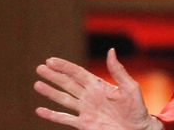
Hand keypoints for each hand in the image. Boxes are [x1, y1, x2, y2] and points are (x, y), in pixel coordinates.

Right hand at [34, 48, 162, 129]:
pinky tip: (40, 110)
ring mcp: (85, 110)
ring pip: (63, 99)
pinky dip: (52, 115)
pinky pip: (65, 119)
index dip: (65, 66)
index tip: (51, 60)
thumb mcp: (130, 87)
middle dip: (53, 76)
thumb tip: (111, 50)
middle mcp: (89, 96)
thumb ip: (118, 71)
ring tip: (37, 84)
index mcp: (99, 86)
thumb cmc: (137, 108)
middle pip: (67, 83)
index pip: (78, 73)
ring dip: (50, 92)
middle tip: (39, 68)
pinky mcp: (84, 124)